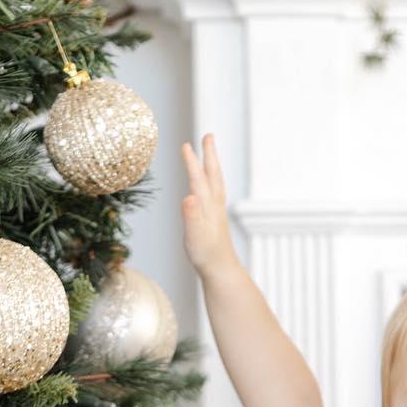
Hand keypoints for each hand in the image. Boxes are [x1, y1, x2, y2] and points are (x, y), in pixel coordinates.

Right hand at [180, 132, 237, 277]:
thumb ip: (191, 215)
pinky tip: (207, 183)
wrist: (221, 270)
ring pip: (216, 182)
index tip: (186, 145)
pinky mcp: (216, 219)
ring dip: (212, 165)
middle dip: (209, 154)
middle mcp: (214, 205)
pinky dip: (211, 182)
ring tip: (209, 152)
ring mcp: (216, 211)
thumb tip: (189, 197)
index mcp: (207, 206)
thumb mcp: (194, 235)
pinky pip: (214, 192)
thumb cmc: (206, 255)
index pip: (198, 179)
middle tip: (208, 136)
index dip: (191, 163)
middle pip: (213, 174)